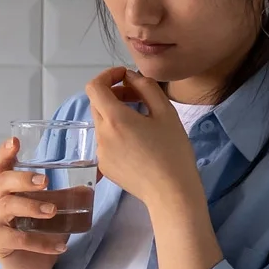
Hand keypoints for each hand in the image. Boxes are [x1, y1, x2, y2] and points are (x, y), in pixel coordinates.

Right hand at [0, 137, 67, 268]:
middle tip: (45, 181)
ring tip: (53, 211)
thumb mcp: (55, 208)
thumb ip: (68, 191)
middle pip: (3, 182)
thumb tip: (98, 172)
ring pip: (7, 207)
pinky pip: (17, 239)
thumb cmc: (43, 231)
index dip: (4, 152)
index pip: (0, 165)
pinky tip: (60, 246)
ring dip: (32, 207)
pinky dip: (41, 242)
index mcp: (9, 188)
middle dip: (23, 179)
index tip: (15, 142)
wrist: (33, 267)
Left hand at [86, 67, 205, 214]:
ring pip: (103, 123)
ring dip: (117, 115)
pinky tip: (139, 144)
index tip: (125, 77)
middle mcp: (102, 134)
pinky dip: (118, 134)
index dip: (107, 75)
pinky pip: (106, 142)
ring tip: (142, 123)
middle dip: (115, 94)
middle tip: (138, 98)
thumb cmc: (173, 152)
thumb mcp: (166, 113)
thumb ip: (146, 87)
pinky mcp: (105, 167)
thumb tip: (131, 77)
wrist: (171, 193)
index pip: (95, 87)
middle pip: (98, 104)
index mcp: (115, 119)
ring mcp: (101, 153)